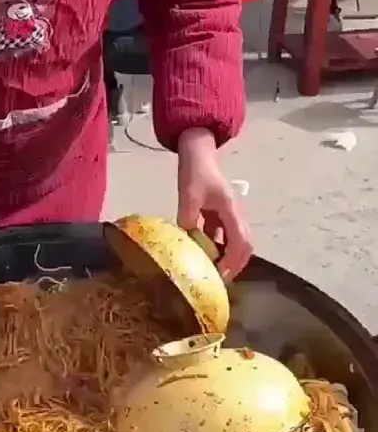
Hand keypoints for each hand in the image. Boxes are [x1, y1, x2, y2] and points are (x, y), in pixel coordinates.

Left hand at [176, 128, 252, 280]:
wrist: (197, 153)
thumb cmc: (195, 171)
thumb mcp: (189, 194)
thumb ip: (188, 216)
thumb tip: (187, 237)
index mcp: (230, 210)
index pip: (240, 241)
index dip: (233, 261)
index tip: (221, 274)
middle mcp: (233, 214)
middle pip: (244, 244)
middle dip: (235, 263)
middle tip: (220, 278)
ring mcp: (227, 213)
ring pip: (233, 240)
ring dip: (226, 255)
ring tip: (212, 270)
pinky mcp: (218, 212)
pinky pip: (221, 233)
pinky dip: (215, 245)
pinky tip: (202, 252)